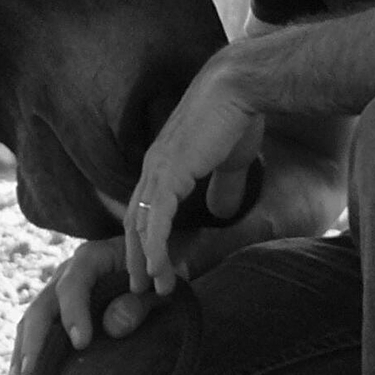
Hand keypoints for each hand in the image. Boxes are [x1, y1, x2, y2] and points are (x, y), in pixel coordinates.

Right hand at [5, 237, 162, 374]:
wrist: (153, 265)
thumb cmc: (157, 274)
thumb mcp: (156, 283)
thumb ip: (139, 301)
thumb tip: (113, 326)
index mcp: (92, 258)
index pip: (74, 284)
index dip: (74, 312)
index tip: (81, 343)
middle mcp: (67, 273)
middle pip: (43, 305)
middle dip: (35, 341)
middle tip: (32, 373)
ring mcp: (58, 292)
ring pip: (31, 321)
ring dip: (23, 353)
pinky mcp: (57, 311)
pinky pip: (35, 331)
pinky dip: (27, 354)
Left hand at [126, 48, 265, 296]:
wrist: (239, 85)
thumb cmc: (237, 114)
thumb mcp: (230, 160)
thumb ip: (223, 184)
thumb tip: (222, 210)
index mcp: (164, 162)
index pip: (146, 209)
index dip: (148, 239)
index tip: (155, 267)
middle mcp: (154, 167)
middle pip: (135, 221)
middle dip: (138, 257)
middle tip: (143, 288)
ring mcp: (158, 169)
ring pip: (141, 225)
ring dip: (145, 260)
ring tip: (152, 288)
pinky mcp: (169, 172)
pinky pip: (155, 219)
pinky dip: (154, 247)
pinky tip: (157, 269)